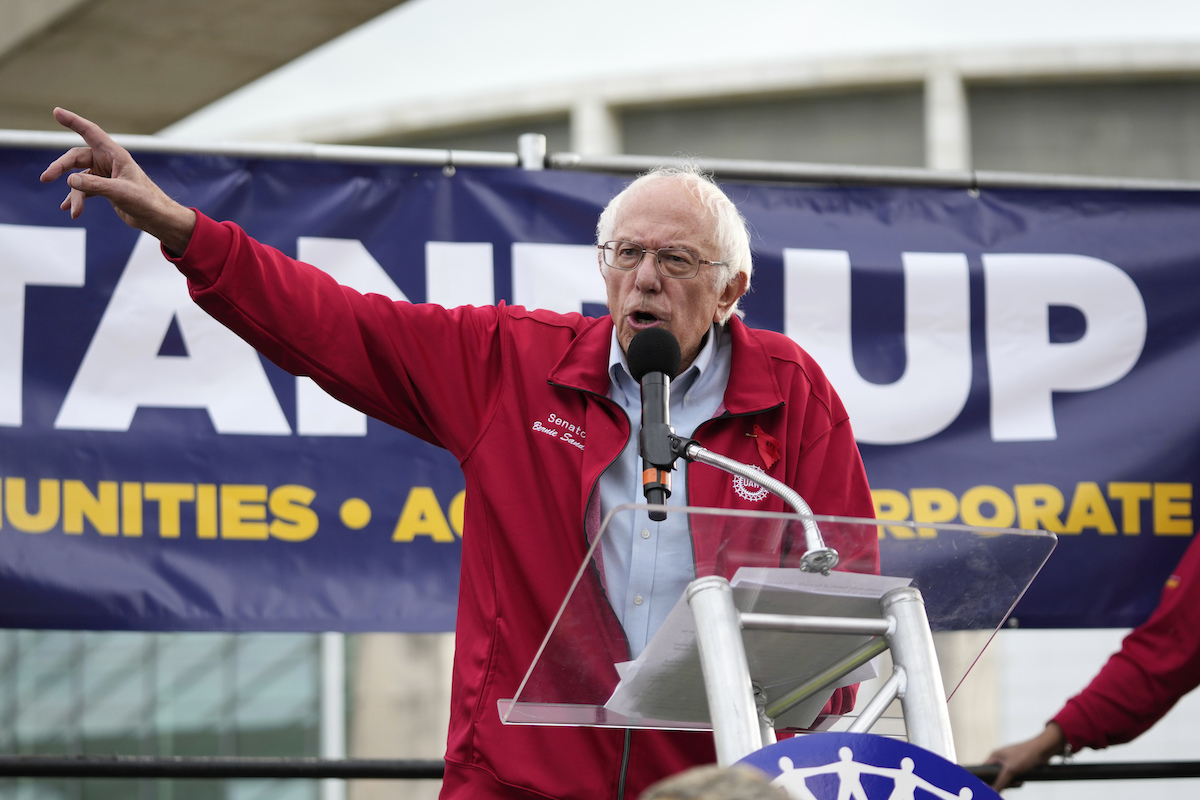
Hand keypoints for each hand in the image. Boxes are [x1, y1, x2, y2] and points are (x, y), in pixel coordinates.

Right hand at [40, 107, 195, 254]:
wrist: (157, 218)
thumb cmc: (146, 201)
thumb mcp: (119, 192)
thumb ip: (94, 185)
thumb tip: (70, 180)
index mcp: (115, 154)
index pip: (91, 132)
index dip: (74, 121)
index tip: (57, 111)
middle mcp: (109, 161)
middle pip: (76, 157)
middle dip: (60, 167)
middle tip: (45, 178)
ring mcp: (106, 174)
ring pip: (79, 178)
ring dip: (74, 194)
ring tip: (73, 210)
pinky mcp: (105, 187)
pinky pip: (84, 189)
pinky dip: (77, 198)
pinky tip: (70, 209)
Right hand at [985, 722, 1067, 790]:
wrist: (1043, 750)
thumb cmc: (1025, 755)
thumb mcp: (1011, 770)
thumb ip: (1000, 782)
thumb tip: (992, 792)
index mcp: (994, 756)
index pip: (985, 771)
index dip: (988, 780)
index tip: (992, 788)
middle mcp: (1000, 759)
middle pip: (996, 777)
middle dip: (1004, 782)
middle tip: (1012, 783)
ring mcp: (1009, 763)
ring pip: (1006, 778)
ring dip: (1012, 782)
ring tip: (1019, 781)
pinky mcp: (1017, 766)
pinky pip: (1014, 777)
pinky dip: (1018, 780)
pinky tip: (1023, 780)